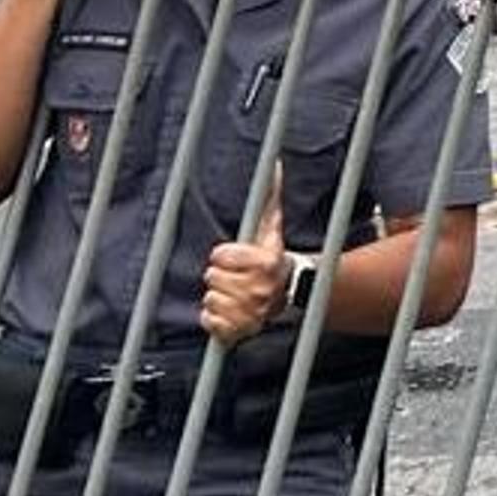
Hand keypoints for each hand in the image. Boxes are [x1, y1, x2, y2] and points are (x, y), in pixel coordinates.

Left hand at [201, 197, 293, 344]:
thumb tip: (276, 164)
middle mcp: (259, 290)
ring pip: (209, 299)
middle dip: (221, 275)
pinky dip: (214, 316)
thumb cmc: (271, 256)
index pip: (219, 255)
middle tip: (237, 276)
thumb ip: (270, 197)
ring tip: (235, 292)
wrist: (288, 293)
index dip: (225, 254)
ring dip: (218, 295)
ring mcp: (249, 313)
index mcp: (265, 263)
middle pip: (211, 278)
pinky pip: (208, 320)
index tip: (238, 257)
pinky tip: (229, 309)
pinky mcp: (238, 331)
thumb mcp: (271, 228)